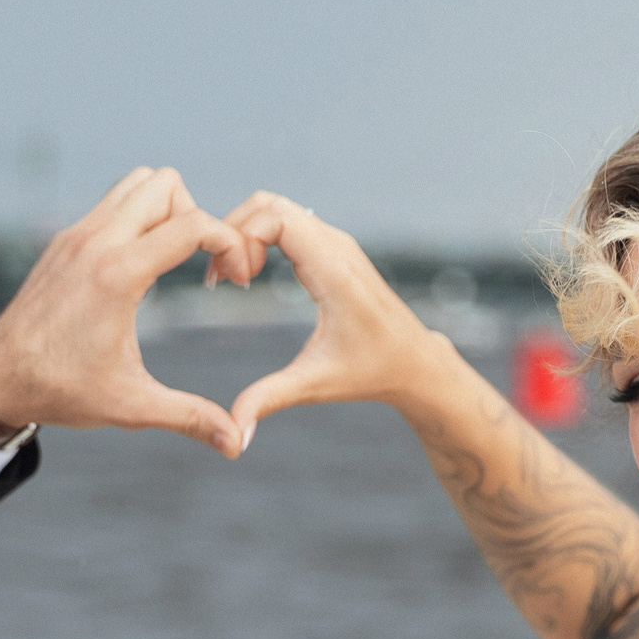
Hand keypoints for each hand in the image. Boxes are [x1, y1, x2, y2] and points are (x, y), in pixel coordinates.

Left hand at [0, 167, 259, 455]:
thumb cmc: (61, 391)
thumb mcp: (132, 406)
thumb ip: (190, 417)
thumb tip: (236, 444)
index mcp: (118, 274)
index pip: (193, 223)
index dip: (231, 242)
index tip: (236, 279)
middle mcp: (96, 241)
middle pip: (166, 185)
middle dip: (198, 216)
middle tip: (205, 263)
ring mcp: (76, 235)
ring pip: (137, 184)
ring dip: (166, 209)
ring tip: (175, 259)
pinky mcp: (65, 240)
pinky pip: (113, 203)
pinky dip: (138, 218)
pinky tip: (143, 266)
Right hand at [222, 191, 454, 445]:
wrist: (414, 361)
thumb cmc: (370, 372)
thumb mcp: (315, 385)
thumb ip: (270, 399)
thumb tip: (233, 435)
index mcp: (333, 270)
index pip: (275, 216)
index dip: (241, 239)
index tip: (233, 283)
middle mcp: (335, 245)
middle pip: (268, 202)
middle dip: (234, 232)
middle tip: (224, 280)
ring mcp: (335, 242)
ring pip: (276, 207)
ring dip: (245, 233)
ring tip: (235, 279)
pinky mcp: (332, 247)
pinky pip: (286, 221)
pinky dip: (260, 237)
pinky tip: (251, 276)